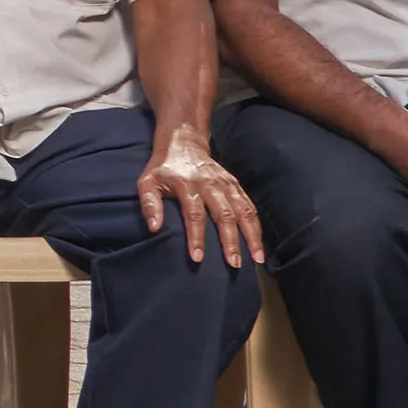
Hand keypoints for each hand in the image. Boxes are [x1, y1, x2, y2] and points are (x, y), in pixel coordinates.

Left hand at [138, 135, 263, 267]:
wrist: (183, 143)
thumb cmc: (163, 168)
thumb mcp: (147, 182)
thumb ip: (149, 204)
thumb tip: (154, 228)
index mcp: (188, 185)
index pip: (194, 215)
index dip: (196, 237)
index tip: (198, 258)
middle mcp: (211, 185)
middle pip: (225, 215)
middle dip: (231, 241)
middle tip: (234, 264)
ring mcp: (227, 184)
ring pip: (244, 211)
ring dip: (252, 236)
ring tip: (257, 258)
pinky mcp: (236, 184)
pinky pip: (250, 206)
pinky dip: (257, 226)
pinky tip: (260, 244)